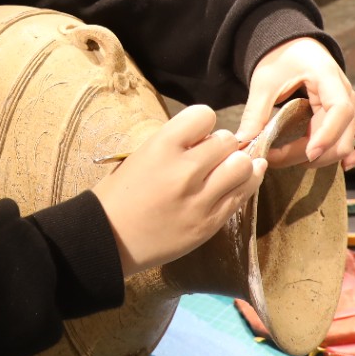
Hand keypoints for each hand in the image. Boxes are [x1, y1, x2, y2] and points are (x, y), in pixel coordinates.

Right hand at [92, 105, 265, 277]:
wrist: (109, 239)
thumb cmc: (119, 195)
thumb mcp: (142, 155)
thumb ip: (176, 144)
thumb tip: (209, 138)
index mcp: (162, 147)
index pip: (204, 115)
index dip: (203, 124)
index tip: (197, 135)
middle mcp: (185, 170)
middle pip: (228, 141)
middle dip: (222, 145)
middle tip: (211, 156)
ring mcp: (200, 199)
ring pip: (243, 166)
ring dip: (238, 164)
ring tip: (227, 170)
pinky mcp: (210, 224)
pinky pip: (242, 195)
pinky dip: (244, 184)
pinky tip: (238, 182)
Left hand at [234, 37, 354, 170]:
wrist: (293, 48)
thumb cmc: (280, 60)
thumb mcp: (264, 82)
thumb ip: (255, 113)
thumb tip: (243, 144)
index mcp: (328, 77)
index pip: (340, 109)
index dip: (327, 135)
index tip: (308, 154)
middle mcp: (347, 92)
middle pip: (343, 134)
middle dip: (311, 154)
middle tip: (275, 158)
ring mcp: (353, 104)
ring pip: (352, 141)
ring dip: (326, 157)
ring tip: (294, 161)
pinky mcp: (351, 114)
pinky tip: (342, 166)